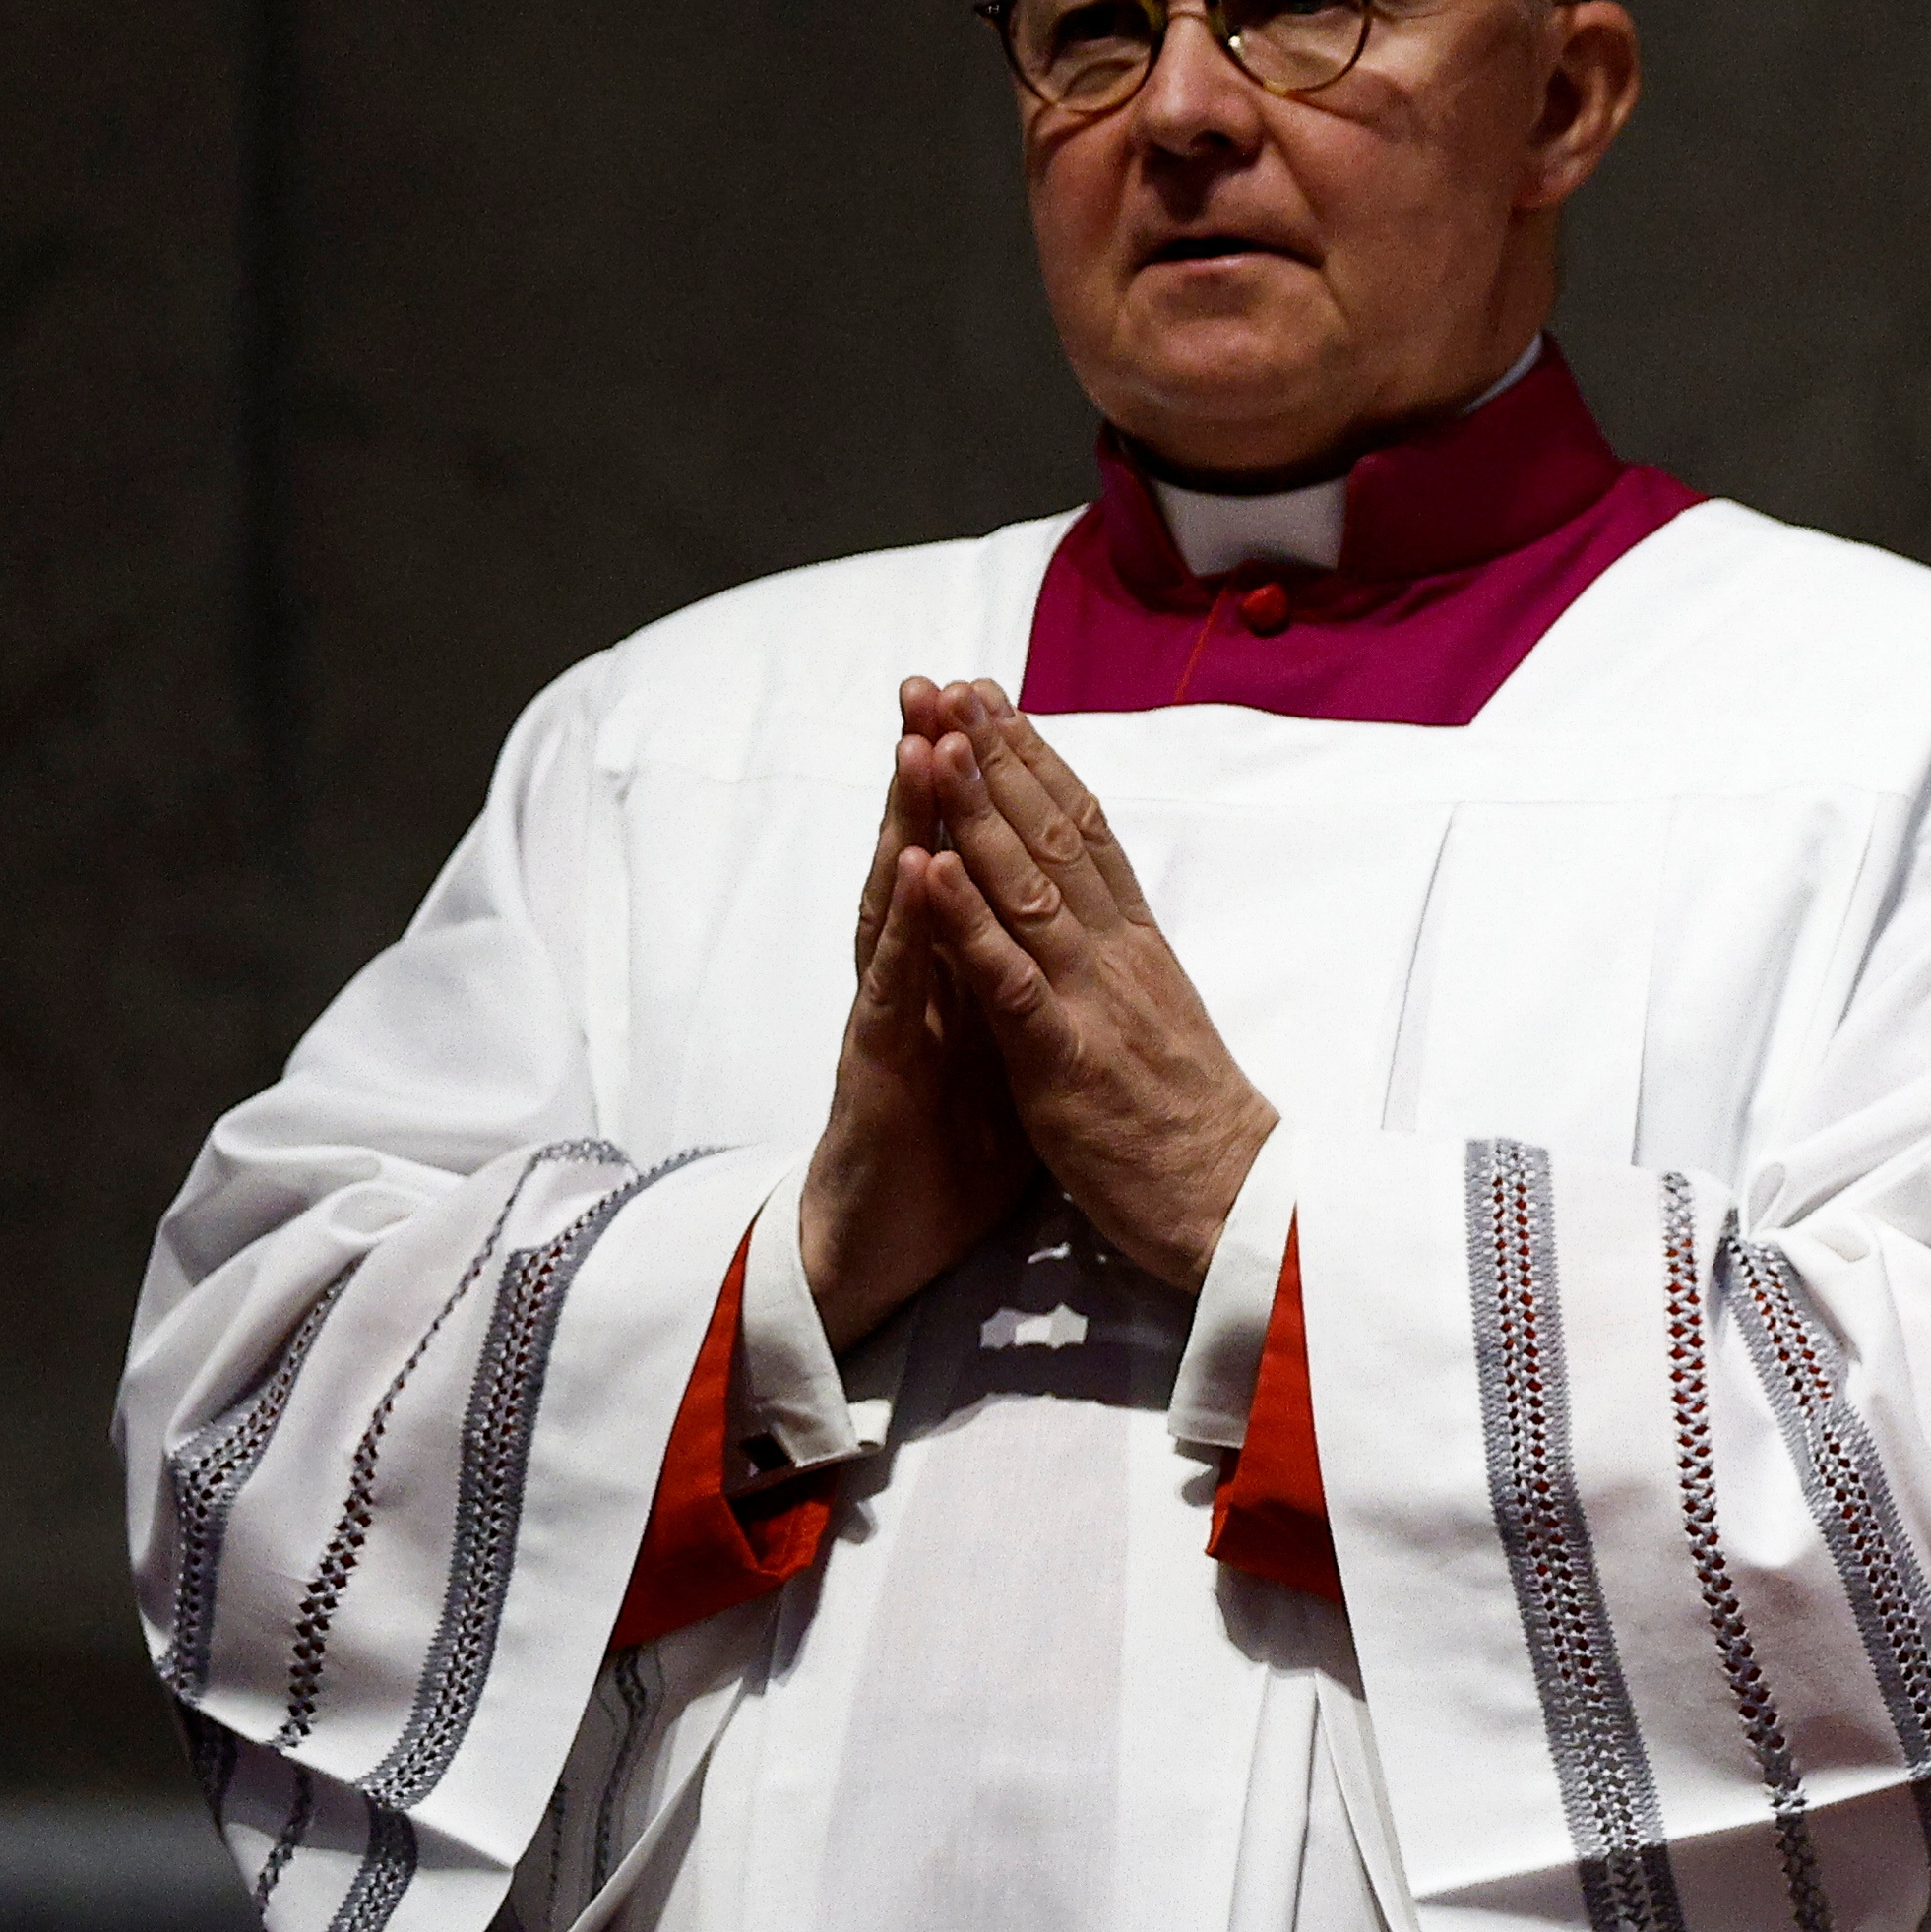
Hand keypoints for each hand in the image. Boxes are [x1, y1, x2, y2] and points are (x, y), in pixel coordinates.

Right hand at [801, 679, 1041, 1345]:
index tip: (993, 712)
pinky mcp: (879, 1071)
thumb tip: (1051, 939)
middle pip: (922, 860)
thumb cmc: (952, 1157)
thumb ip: (1013, 990)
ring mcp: (891, 1019)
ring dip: (908, 824)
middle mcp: (916, 982)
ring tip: (915, 744)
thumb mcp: (1004, 1057)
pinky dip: (907, 930)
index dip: (978, 794)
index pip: (966, 867)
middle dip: (931, 775)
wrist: (889, 1246)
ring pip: (897, 906)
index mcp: (956, 976)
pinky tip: (911, 873)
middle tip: (933, 685)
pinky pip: (895, 991)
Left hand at [897, 682, 1276, 1285]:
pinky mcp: (1064, 1059)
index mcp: (1140, 949)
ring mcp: (1092, 1002)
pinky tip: (928, 867)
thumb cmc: (1201, 1131)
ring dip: (975, 808)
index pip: (1089, 833)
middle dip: (997, 755)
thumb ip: (1127, 967)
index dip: (1038, 761)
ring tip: (932, 739)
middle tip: (949, 683)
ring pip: (1028, 886)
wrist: (1245, 1207)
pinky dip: (965, 918)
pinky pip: (1008, 977)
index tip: (996, 701)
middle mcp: (1119, 956)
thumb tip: (1102, 919)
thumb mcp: (1164, 1023)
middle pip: (1055, 835)